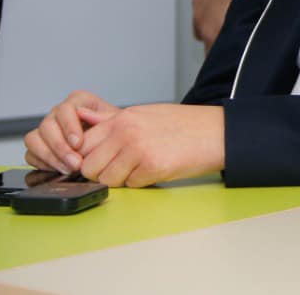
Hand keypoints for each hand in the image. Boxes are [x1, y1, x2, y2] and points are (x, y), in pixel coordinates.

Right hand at [24, 90, 120, 173]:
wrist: (115, 141)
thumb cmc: (117, 129)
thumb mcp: (118, 121)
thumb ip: (105, 118)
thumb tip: (89, 116)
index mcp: (78, 101)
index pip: (65, 110)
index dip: (69, 127)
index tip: (78, 143)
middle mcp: (59, 113)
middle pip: (47, 126)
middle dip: (60, 147)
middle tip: (75, 163)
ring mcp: (47, 130)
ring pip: (34, 140)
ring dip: (50, 157)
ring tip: (68, 169)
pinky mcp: (40, 146)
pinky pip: (30, 154)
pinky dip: (43, 164)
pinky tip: (60, 169)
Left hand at [77, 104, 224, 186]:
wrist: (217, 132)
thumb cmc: (183, 124)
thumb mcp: (144, 114)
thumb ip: (111, 120)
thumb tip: (81, 116)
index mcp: (122, 118)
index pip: (81, 144)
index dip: (88, 157)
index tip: (100, 161)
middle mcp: (126, 132)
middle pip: (89, 166)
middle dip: (102, 173)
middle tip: (122, 169)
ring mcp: (138, 149)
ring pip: (107, 179)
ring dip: (121, 180)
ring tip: (140, 169)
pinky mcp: (152, 167)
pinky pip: (130, 185)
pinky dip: (141, 182)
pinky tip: (156, 170)